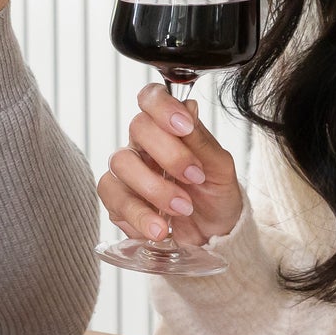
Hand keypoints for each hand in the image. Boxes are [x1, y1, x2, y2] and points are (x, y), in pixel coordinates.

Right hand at [96, 84, 244, 246]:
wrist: (214, 236)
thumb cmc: (216, 195)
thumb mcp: (220, 168)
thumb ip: (202, 139)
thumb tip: (189, 106)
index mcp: (167, 128)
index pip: (151, 98)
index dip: (162, 107)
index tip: (184, 126)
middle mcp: (142, 145)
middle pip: (137, 128)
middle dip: (169, 154)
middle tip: (194, 177)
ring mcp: (126, 173)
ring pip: (121, 163)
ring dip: (155, 188)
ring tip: (182, 209)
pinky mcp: (117, 203)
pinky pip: (115, 201)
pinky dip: (140, 216)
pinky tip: (161, 229)